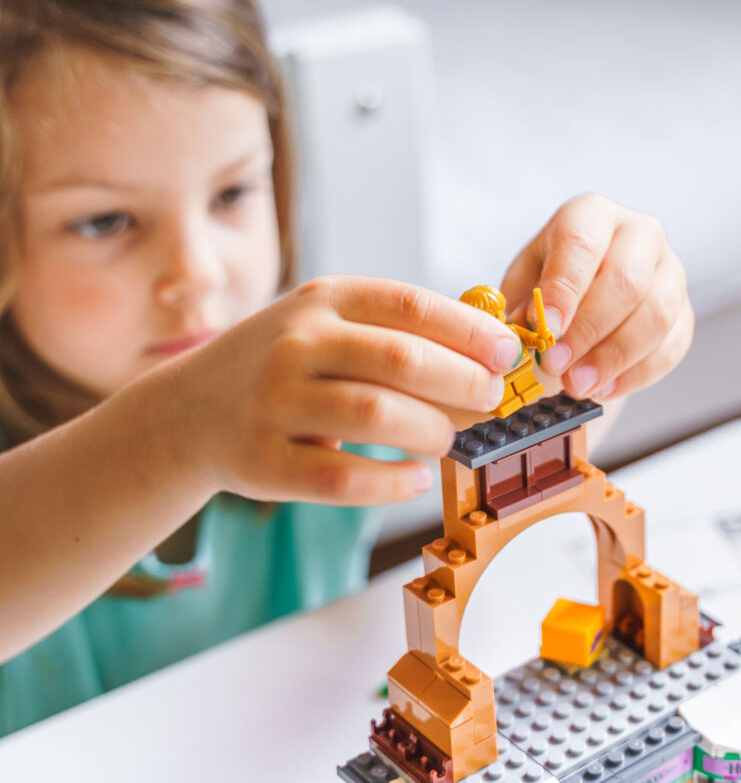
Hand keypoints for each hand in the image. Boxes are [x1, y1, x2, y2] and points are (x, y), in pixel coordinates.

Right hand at [170, 276, 519, 505]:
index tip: (509, 355)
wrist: (189, 409)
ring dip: (430, 431)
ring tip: (448, 438)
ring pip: (375, 415)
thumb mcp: (328, 324)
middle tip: (490, 400)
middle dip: (463, 383)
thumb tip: (489, 353)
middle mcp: (296, 343)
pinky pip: (341, 478)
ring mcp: (274, 402)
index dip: (471, 332)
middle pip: (402, 360)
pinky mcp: (263, 461)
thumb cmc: (286, 365)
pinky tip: (415, 478)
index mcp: (323, 300)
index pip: (412, 306)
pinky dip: (390, 482)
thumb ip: (396, 331)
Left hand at [501, 194, 693, 399]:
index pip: (582, 244)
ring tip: (577, 385)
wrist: (584, 301)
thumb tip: (526, 331)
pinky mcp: (685, 311)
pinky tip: (603, 388)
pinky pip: (672, 346)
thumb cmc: (549, 287)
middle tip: (557, 367)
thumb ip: (522, 305)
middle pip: (627, 280)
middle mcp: (639, 234)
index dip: (565, 290)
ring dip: (615, 357)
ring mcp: (670, 271)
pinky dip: (636, 374)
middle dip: (589, 330)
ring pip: (657, 315)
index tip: (547, 329)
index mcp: (591, 215)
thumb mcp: (523, 286)